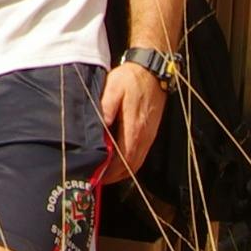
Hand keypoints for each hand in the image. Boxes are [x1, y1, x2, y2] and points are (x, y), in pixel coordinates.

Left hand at [99, 59, 169, 178]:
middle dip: (115, 176)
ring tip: (106, 174)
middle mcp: (144, 135)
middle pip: (131, 166)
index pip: (124, 158)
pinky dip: (129, 163)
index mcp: (135, 127)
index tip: (97, 176)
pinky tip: (118, 161)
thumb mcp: (114, 87)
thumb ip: (106, 107)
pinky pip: (141, 154)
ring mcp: (149, 135)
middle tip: (98, 179)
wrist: (152, 71)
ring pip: (137, 162)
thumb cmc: (131, 78)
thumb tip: (100, 126)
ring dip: (122, 171)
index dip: (111, 171)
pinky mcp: (150, 132)